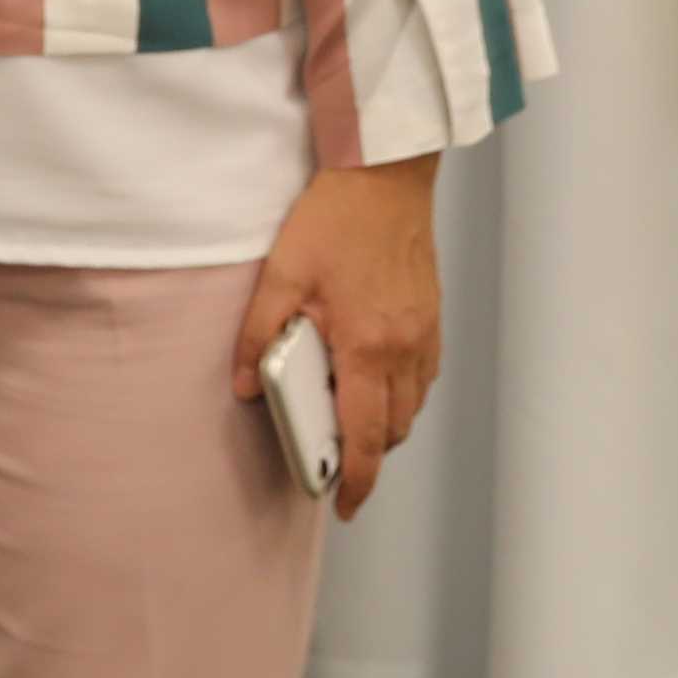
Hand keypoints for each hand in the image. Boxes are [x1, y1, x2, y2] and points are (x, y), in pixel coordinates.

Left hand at [234, 155, 442, 520]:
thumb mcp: (281, 273)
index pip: (365, 437)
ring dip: (384, 424)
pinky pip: (424, 376)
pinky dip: (401, 392)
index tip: (345, 504)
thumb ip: (260, 334)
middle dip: (367, 455)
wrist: (385, 173)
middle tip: (333, 460)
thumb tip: (245, 385)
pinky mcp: (432, 316)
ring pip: (413, 406)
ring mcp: (425, 333)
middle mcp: (405, 348)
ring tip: (346, 416)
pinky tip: (372, 376)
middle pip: (395, 430)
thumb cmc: (337, 217)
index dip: (356, 480)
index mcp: (368, 346)